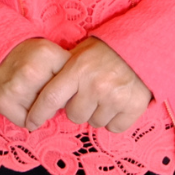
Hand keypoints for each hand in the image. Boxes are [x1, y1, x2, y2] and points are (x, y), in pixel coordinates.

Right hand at [0, 38, 70, 126]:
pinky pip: (26, 123)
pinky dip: (26, 118)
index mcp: (47, 54)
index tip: (64, 84)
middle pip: (59, 102)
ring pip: (43, 114)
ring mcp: (16, 88)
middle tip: (44, 89)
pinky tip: (21, 103)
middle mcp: (31, 71)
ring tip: (31, 93)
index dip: (69, 87)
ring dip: (41, 110)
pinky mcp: (3, 102)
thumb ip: (69, 68)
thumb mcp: (51, 51)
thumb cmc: (27, 55)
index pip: (71, 84)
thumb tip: (80, 96)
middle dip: (57, 101)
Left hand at [23, 37, 151, 133]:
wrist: (143, 46)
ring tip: (106, 94)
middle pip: (73, 115)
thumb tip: (41, 90)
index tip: (30, 123)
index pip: (50, 98)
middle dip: (78, 107)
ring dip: (97, 112)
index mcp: (78, 69)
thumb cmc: (108, 50)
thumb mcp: (81, 52)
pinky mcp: (133, 108)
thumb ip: (64, 70)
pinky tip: (119, 102)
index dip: (37, 114)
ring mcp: (115, 98)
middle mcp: (95, 85)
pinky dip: (115, 119)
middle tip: (89, 93)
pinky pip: (114, 127)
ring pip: (94, 122)